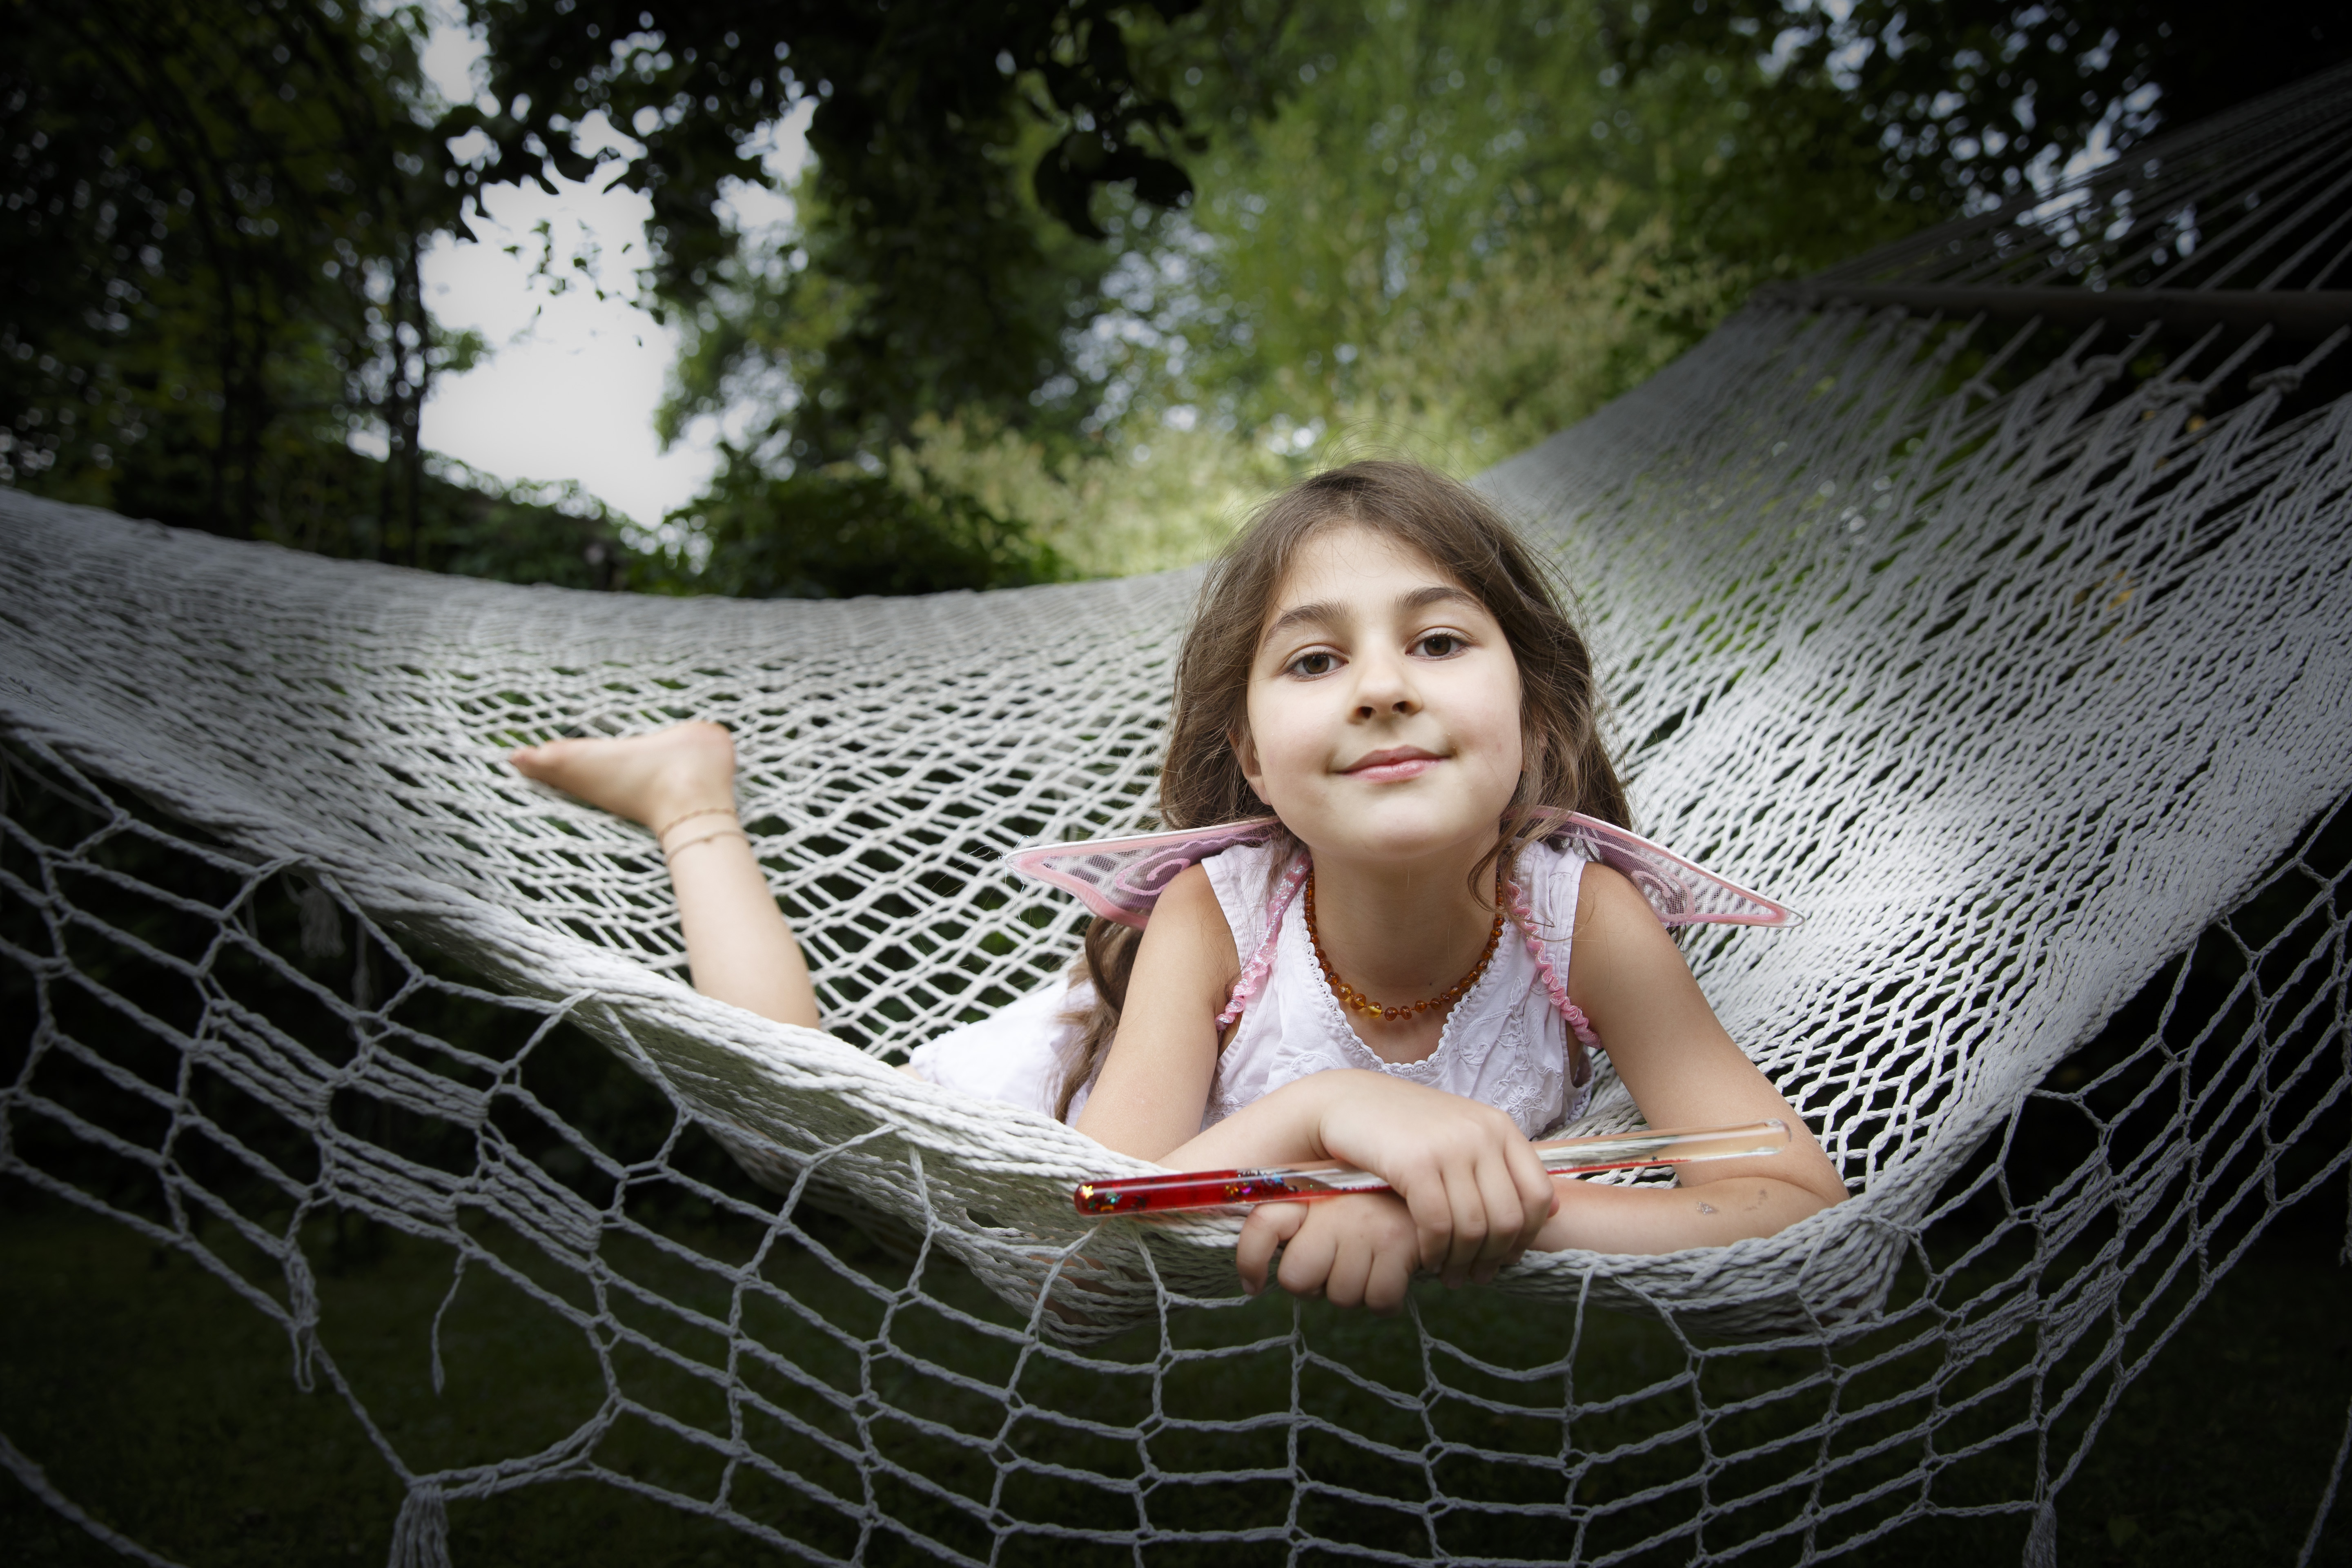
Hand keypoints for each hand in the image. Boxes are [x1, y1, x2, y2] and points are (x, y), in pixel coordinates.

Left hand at [1236, 1194, 1420, 1313]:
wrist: (1429, 1192)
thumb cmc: (1368, 1204)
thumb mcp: (1324, 1202)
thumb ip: (1288, 1224)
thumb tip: (1252, 1280)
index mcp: (1310, 1192)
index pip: (1263, 1225)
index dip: (1249, 1261)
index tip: (1252, 1285)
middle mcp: (1334, 1207)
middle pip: (1296, 1279)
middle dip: (1313, 1284)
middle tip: (1334, 1266)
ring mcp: (1367, 1226)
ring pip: (1340, 1297)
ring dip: (1353, 1291)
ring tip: (1367, 1263)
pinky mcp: (1400, 1246)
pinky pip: (1378, 1301)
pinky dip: (1384, 1299)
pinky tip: (1389, 1274)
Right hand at [1309, 1074, 1558, 1287]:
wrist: (1346, 1104)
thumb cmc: (1403, 1129)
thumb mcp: (1462, 1138)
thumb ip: (1503, 1169)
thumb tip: (1555, 1210)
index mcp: (1499, 1126)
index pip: (1538, 1195)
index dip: (1527, 1237)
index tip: (1505, 1258)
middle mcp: (1481, 1133)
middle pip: (1509, 1218)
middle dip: (1494, 1258)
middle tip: (1474, 1277)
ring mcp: (1450, 1146)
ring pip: (1476, 1227)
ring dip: (1463, 1261)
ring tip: (1449, 1275)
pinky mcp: (1415, 1163)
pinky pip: (1439, 1225)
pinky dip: (1436, 1252)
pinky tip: (1427, 1259)